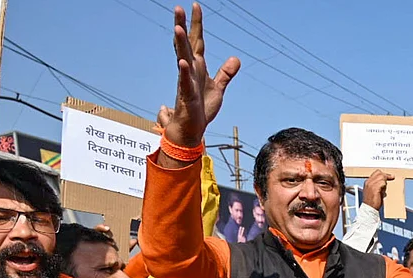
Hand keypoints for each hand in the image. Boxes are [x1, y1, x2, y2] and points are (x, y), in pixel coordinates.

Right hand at [165, 4, 240, 149]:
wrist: (191, 130)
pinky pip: (185, 83)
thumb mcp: (219, 88)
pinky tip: (182, 62)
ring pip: (182, 59)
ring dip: (179, 44)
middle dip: (182, 26)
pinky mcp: (187, 97)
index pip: (196, 41)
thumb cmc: (201, 109)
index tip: (195, 5)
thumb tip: (235, 59)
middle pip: (185, 45)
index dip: (196, 24)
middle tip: (178, 7)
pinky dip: (184, 73)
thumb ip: (226, 73)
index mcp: (197, 68)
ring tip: (177, 28)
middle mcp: (189, 72)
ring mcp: (186, 83)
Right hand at [362, 170, 393, 210]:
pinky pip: (382, 183)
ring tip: (384, 189)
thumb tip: (385, 183)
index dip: (384, 174)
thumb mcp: (374, 191)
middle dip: (386, 176)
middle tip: (391, 178)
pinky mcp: (374, 188)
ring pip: (381, 177)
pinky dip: (384, 186)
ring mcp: (371, 185)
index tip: (390, 176)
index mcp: (367, 182)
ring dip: (385, 182)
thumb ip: (378, 186)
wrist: (369, 208)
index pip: (376, 173)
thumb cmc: (372, 202)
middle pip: (379, 173)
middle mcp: (368, 182)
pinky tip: (383, 191)